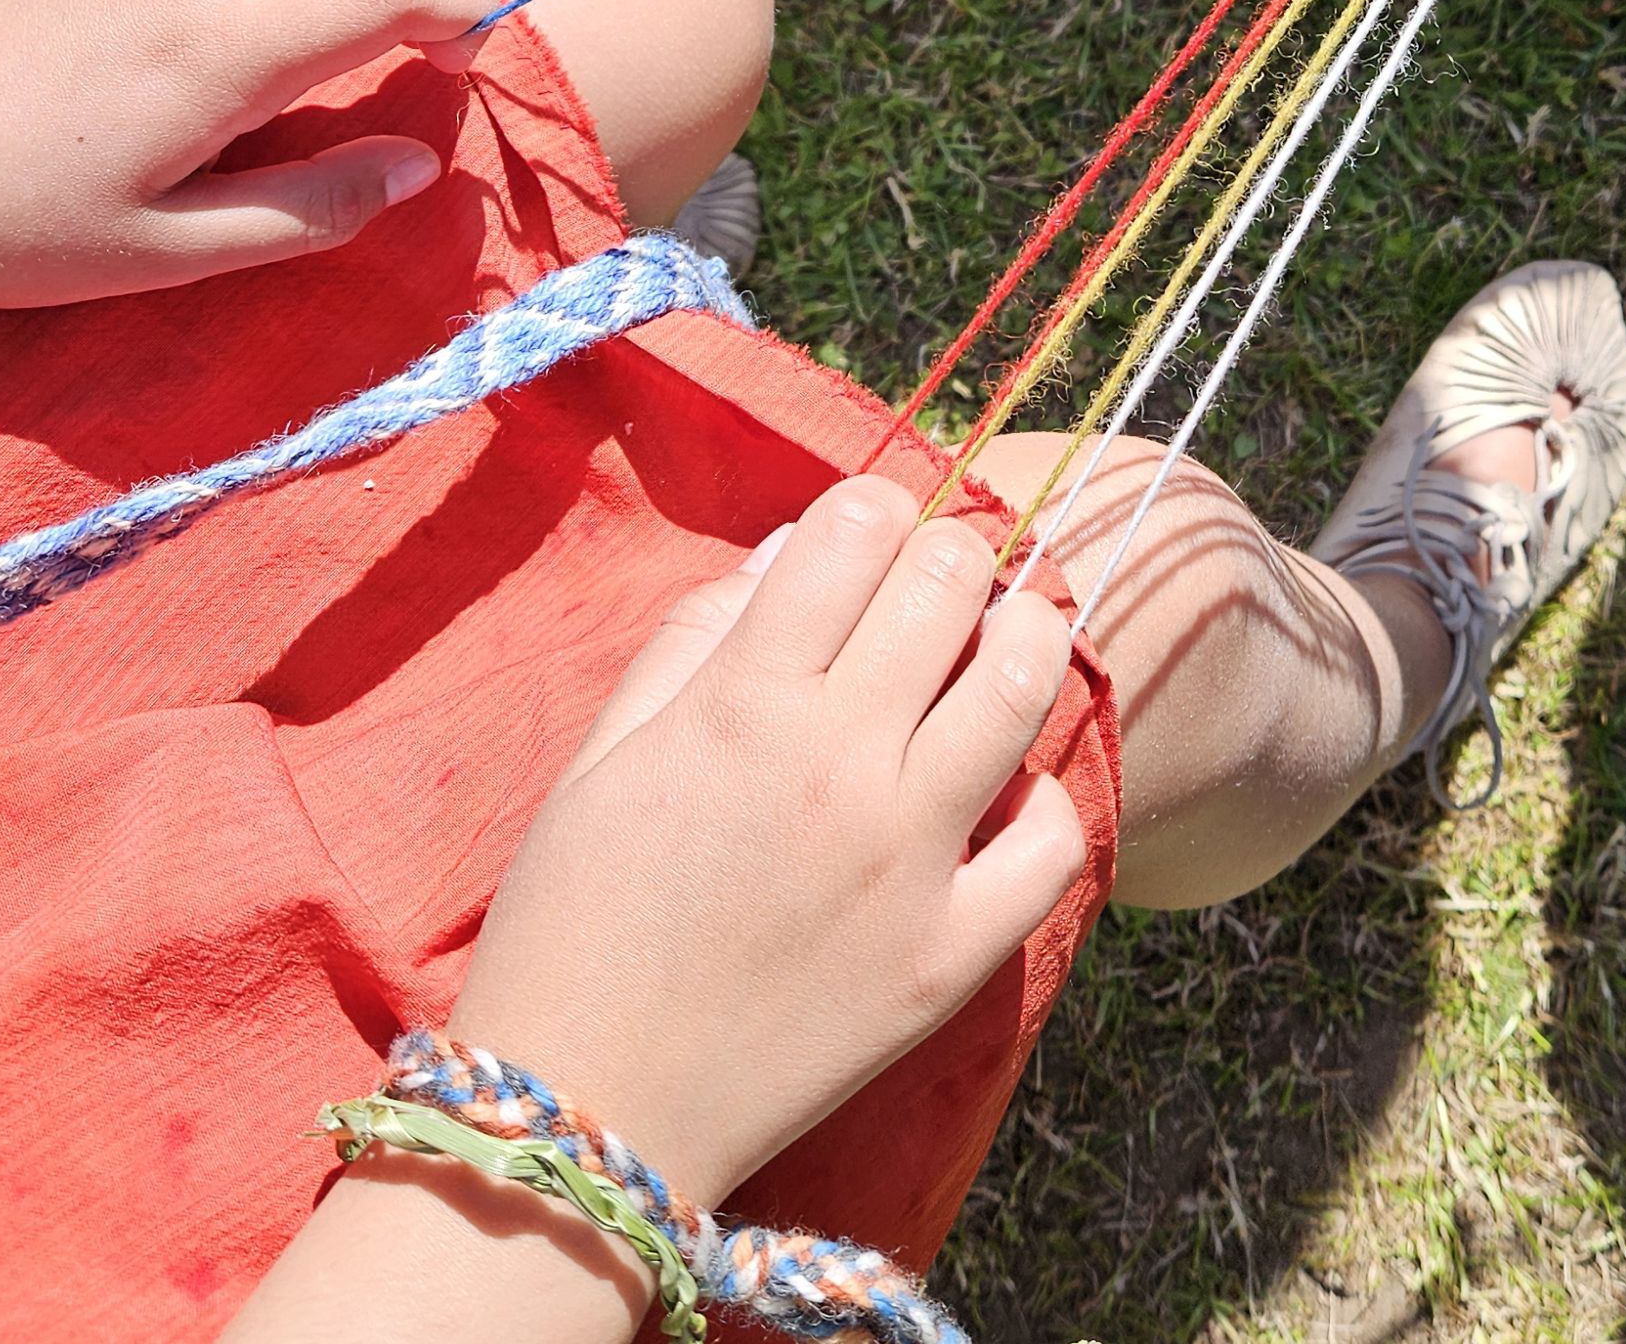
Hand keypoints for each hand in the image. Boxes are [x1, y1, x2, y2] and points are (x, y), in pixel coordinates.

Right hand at [450, 475, 1086, 1207]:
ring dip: (1021, 636)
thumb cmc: (572, 923)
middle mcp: (840, 763)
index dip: (869, 509)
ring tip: (997, 643)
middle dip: (947, 555)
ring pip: (1024, 683)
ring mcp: (910, 860)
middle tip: (930, 582)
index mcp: (743, 702)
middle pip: (951, 582)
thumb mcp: (601, 754)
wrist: (586, 1116)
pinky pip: (1053, 844)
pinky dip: (1045, 801)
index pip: (857, 528)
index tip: (864, 534)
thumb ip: (696, 635)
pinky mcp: (950, 956)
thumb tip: (794, 550)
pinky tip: (1003, 793)